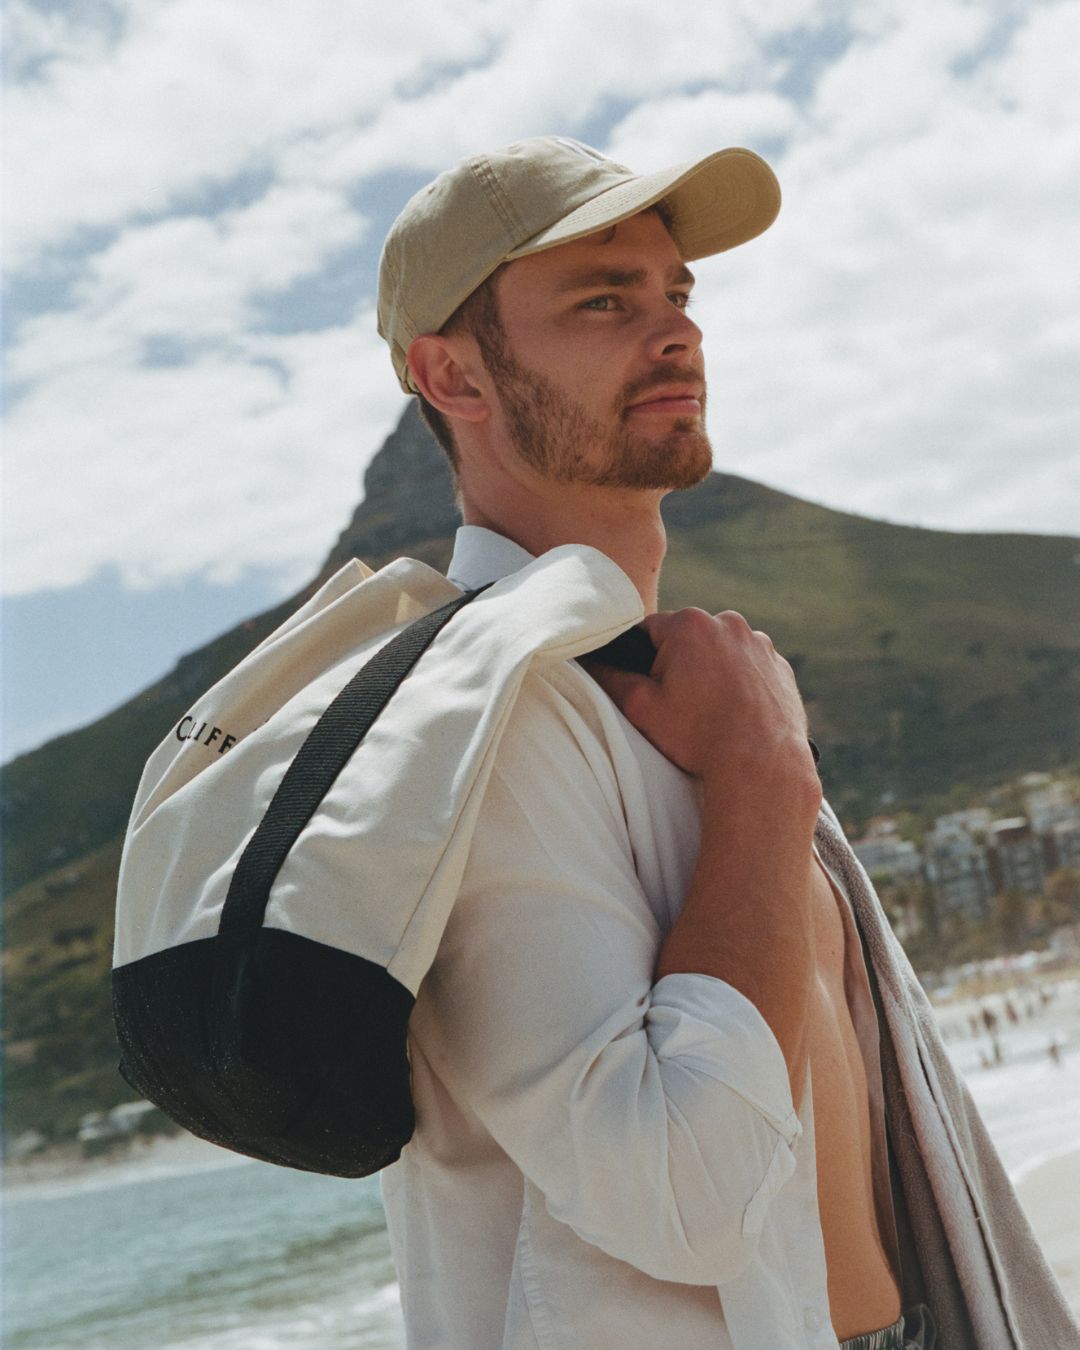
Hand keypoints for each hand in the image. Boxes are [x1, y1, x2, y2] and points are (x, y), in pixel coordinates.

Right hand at [587, 608, 816, 792]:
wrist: (761, 762)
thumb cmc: (698, 734)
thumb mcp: (641, 708)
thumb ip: (610, 678)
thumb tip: (591, 662)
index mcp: (690, 624)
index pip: (649, 630)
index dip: (643, 660)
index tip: (652, 689)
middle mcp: (728, 623)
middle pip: (688, 639)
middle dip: (680, 664)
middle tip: (679, 705)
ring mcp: (760, 643)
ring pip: (721, 652)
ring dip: (712, 672)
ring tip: (709, 712)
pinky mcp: (781, 666)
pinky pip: (751, 668)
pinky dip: (741, 684)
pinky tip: (735, 714)